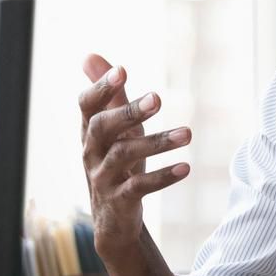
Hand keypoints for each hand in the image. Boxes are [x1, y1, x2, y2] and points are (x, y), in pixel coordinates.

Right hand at [79, 54, 191, 261]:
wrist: (112, 220)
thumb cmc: (114, 163)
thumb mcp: (113, 128)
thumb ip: (108, 94)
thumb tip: (89, 55)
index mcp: (89, 131)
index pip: (87, 105)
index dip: (101, 87)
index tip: (122, 70)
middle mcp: (91, 152)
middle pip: (102, 127)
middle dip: (128, 112)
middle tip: (158, 99)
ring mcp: (103, 177)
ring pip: (124, 156)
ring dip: (157, 142)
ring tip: (188, 134)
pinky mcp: (120, 200)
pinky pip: (139, 187)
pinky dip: (162, 177)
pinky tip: (185, 167)